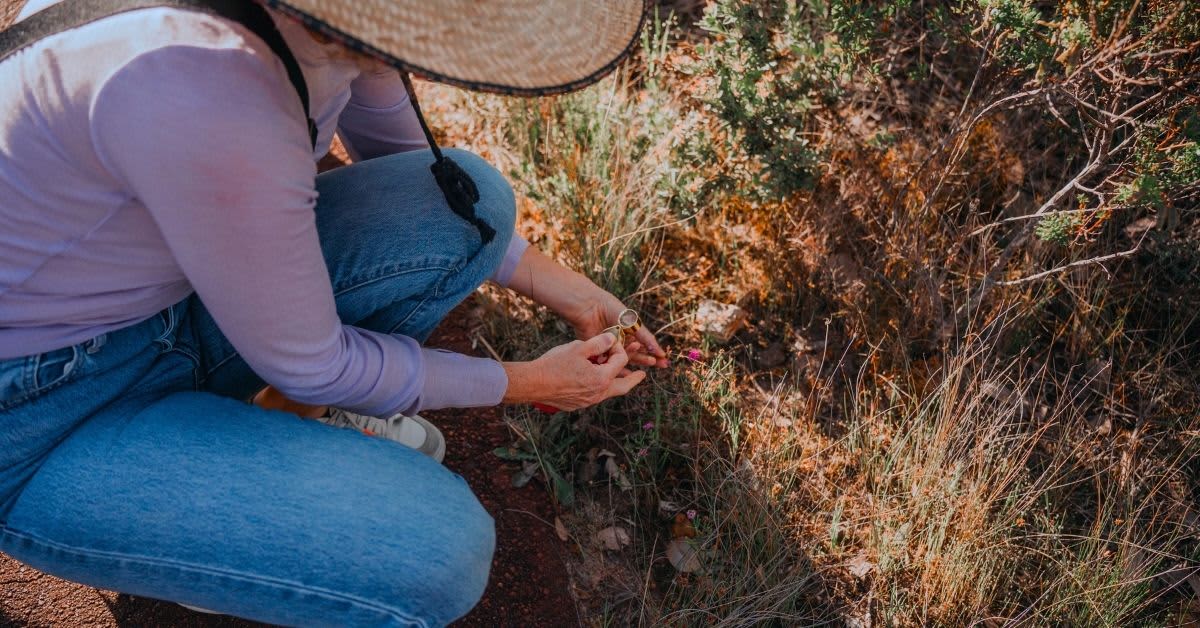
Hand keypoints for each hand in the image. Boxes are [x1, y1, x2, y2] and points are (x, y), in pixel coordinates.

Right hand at [502, 333, 646, 410]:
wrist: (533, 383)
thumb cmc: (554, 364)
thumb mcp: (578, 348)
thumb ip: (599, 343)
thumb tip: (612, 339)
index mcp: (601, 379)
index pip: (620, 362)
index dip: (618, 349)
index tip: (611, 342)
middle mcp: (598, 394)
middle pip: (623, 387)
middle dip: (633, 379)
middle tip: (641, 374)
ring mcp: (588, 401)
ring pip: (609, 393)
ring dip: (615, 382)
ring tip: (618, 376)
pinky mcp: (578, 405)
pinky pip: (595, 396)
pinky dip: (600, 387)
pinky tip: (594, 380)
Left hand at [569, 291, 668, 368]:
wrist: (591, 308)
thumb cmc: (613, 311)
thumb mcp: (633, 323)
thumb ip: (646, 338)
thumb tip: (659, 352)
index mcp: (629, 330)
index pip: (644, 344)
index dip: (654, 352)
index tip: (665, 361)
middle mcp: (621, 339)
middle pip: (636, 353)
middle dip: (648, 360)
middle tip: (661, 366)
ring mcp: (611, 346)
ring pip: (625, 359)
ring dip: (636, 364)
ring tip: (646, 369)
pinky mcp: (600, 351)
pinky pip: (611, 362)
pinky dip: (619, 369)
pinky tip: (627, 375)